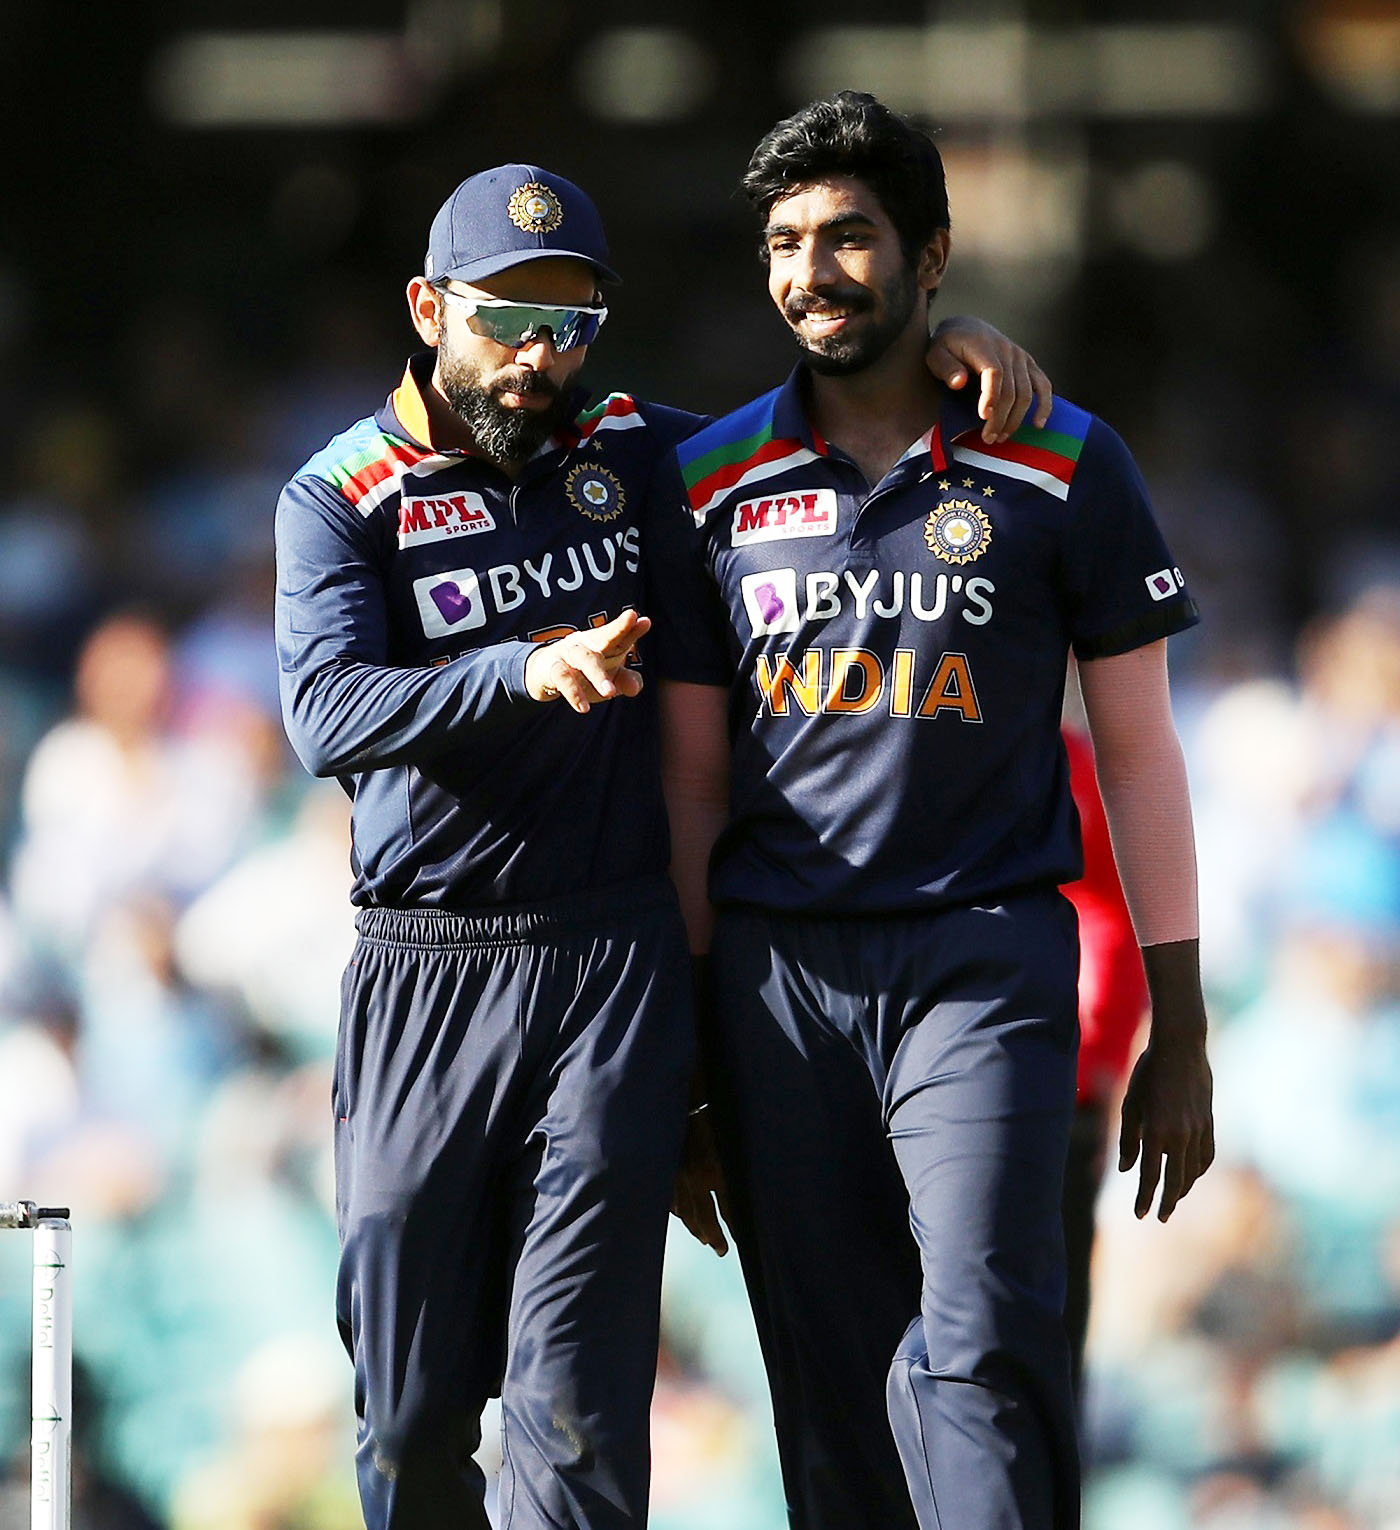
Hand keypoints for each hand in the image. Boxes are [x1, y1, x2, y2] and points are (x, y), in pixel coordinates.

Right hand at [525, 609, 648, 712]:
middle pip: (604, 636)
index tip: (645, 621)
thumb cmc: (584, 672)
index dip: (631, 628)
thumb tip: (635, 687)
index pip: (620, 636)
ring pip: (585, 659)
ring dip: (598, 675)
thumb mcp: (610, 677)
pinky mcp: (553, 669)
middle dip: (619, 629)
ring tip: (610, 693)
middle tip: (636, 621)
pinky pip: (564, 679)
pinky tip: (584, 708)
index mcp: (602, 643)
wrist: (544, 674)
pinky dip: (573, 693)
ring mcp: (569, 654)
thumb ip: (626, 681)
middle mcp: (587, 643)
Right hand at [671, 1108, 728, 1254]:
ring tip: (704, 1238)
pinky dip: (676, 1210)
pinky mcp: (663, 1173)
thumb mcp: (727, 1141)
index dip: (735, 1227)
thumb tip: (739, 1189)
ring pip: (685, 1212)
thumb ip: (732, 1167)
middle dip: (714, 1236)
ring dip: (695, 1228)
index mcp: (714, 1170)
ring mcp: (676, 1177)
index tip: (741, 1240)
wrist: (679, 1101)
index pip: (728, 1208)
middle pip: (704, 1217)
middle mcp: (694, 1179)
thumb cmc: (709, 1117)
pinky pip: (669, 1199)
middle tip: (722, 1250)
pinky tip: (681, 1216)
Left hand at [927, 315, 1052, 443]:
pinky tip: (1038, 424)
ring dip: (1016, 418)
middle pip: (1011, 389)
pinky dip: (1044, 405)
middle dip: (1000, 418)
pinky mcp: (1028, 364)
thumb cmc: (947, 346)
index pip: (994, 372)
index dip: (991, 395)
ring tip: (1000, 437)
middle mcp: (1006, 350)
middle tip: (988, 439)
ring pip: (1026, 392)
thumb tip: (959, 382)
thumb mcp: (935, 354)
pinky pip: (1043, 385)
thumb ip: (945, 367)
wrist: (965, 328)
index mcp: (983, 346)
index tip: (983, 416)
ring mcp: (1020, 357)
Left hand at [1118, 1037, 1214, 1221]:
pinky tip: (1192, 1175)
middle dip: (1167, 1202)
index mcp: (1156, 1131)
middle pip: (1175, 1180)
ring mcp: (1198, 1130)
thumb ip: (1129, 1139)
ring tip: (1174, 1199)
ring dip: (1183, 1188)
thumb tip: (1126, 1168)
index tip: (1140, 1214)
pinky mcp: (1209, 1123)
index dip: (1144, 1197)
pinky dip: (1199, 1170)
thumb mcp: (1131, 1104)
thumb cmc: (1148, 1074)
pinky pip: (1206, 1155)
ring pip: (1193, 1170)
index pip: (1150, 1176)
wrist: (1181, 1048)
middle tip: (1161, 1217)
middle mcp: (1180, 1135)